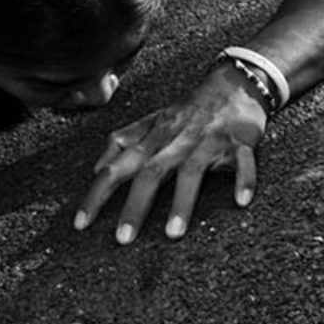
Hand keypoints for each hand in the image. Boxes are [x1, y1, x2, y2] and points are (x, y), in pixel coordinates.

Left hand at [74, 63, 267, 243]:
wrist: (232, 84)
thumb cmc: (188, 111)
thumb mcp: (151, 123)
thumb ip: (123, 143)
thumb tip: (97, 169)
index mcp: (153, 139)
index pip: (117, 167)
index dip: (97, 194)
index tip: (80, 224)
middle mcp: (177, 141)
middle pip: (150, 173)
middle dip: (135, 206)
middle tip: (123, 239)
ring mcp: (208, 141)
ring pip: (191, 171)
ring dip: (181, 202)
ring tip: (172, 233)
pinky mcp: (239, 142)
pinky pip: (242, 162)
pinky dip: (243, 179)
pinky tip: (241, 201)